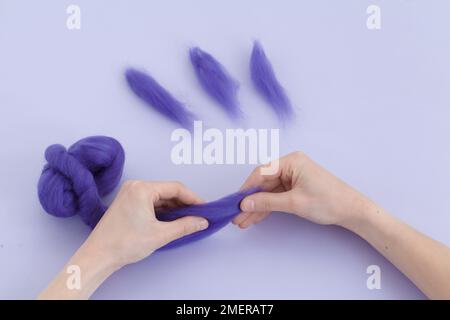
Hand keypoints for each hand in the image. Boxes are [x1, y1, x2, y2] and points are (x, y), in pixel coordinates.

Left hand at [84, 181, 208, 267]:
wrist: (99, 256)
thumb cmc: (124, 243)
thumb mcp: (160, 234)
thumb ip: (184, 226)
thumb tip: (202, 221)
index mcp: (142, 188)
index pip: (175, 188)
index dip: (193, 198)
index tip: (205, 208)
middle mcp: (135, 186)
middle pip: (167, 191)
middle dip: (184, 203)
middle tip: (199, 215)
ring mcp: (130, 193)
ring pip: (159, 197)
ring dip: (174, 207)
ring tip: (188, 219)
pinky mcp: (127, 202)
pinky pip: (150, 202)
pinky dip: (162, 210)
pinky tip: (172, 219)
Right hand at [233, 151, 367, 228]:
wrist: (352, 210)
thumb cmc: (328, 201)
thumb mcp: (294, 203)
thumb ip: (267, 202)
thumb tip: (245, 204)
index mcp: (291, 161)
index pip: (261, 173)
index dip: (246, 189)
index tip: (235, 203)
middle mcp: (290, 166)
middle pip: (263, 183)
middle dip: (250, 201)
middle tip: (236, 216)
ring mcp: (293, 177)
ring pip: (268, 192)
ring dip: (257, 207)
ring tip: (243, 221)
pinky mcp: (296, 187)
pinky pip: (276, 196)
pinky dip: (267, 207)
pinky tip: (255, 218)